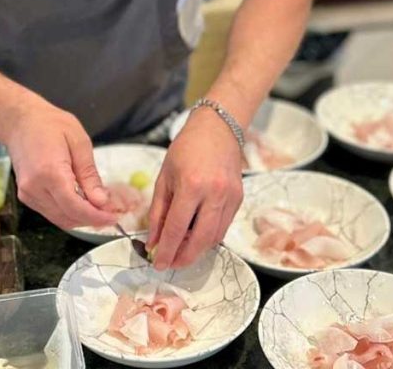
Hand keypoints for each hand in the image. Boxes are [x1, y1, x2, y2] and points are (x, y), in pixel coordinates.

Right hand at [6, 93, 118, 231]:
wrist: (20, 121)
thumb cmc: (50, 124)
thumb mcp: (79, 142)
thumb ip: (89, 174)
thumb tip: (101, 201)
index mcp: (49, 172)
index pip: (75, 207)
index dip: (96, 217)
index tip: (113, 218)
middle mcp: (35, 188)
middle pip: (68, 217)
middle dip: (91, 219)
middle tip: (111, 212)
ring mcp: (28, 194)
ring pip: (59, 219)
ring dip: (81, 218)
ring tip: (99, 208)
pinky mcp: (26, 196)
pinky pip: (51, 213)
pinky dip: (68, 212)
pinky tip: (81, 202)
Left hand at [147, 108, 242, 269]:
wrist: (217, 128)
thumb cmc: (186, 149)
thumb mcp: (165, 176)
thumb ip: (158, 211)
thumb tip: (153, 241)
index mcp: (191, 185)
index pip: (177, 228)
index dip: (167, 250)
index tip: (158, 264)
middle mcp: (214, 193)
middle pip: (200, 240)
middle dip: (184, 257)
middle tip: (171, 263)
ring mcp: (230, 197)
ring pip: (215, 237)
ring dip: (198, 249)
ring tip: (182, 250)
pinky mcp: (239, 199)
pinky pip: (224, 226)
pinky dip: (210, 236)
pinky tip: (197, 234)